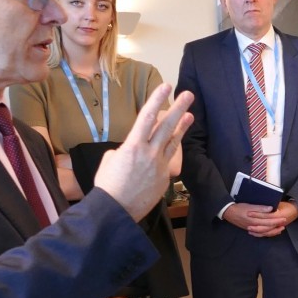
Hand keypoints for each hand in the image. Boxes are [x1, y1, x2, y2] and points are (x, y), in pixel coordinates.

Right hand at [95, 83, 193, 220]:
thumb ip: (124, 150)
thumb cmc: (107, 186)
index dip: (157, 100)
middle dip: (178, 108)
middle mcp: (149, 153)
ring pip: (173, 142)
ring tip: (190, 114)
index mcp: (132, 146)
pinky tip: (176, 141)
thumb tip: (132, 151)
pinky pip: (169, 159)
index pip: (146, 117)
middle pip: (166, 126)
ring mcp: (159, 166)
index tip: (165, 87)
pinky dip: (172, 149)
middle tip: (188, 95)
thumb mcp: (109, 161)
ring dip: (182, 127)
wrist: (116, 210)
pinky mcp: (165, 177)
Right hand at [224, 201, 297, 236]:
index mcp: (254, 220)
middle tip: (284, 223)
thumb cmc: (239, 207)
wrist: (228, 212)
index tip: (284, 218)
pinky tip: (270, 232)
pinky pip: (259, 234)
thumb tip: (271, 209)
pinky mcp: (249, 229)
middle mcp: (254, 226)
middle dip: (277, 226)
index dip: (277, 220)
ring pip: (264, 232)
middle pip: (268, 227)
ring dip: (273, 231)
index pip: (268, 221)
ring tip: (280, 229)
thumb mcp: (249, 206)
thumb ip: (260, 208)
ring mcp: (251, 229)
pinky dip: (266, 234)